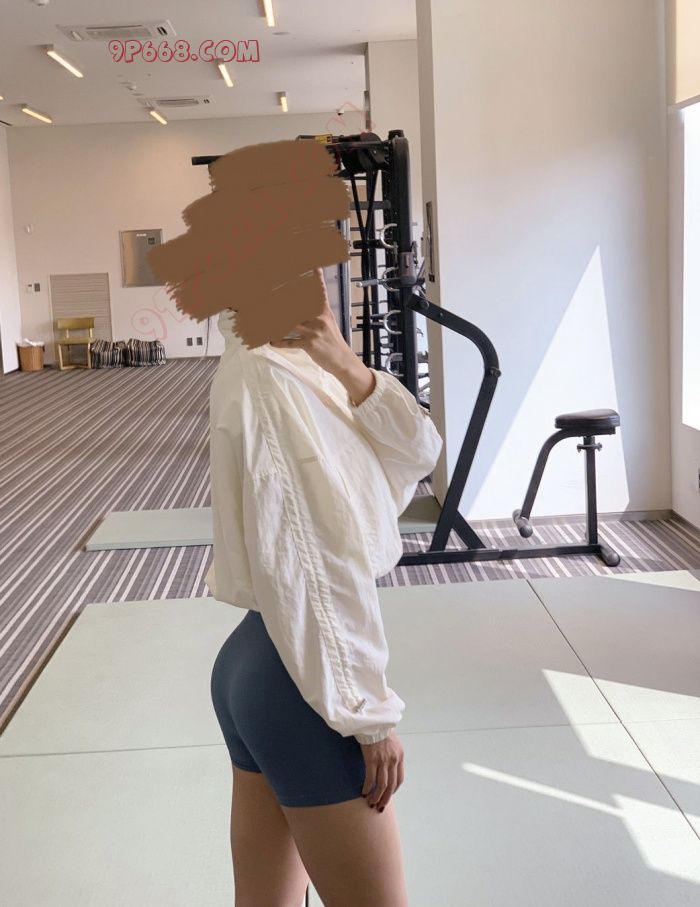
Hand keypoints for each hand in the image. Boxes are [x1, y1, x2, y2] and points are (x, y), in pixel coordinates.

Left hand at [269, 269, 374, 404]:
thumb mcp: (327, 321)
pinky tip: (271, 341)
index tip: (310, 265)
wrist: (342, 360)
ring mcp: (314, 331)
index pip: (318, 289)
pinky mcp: (310, 344)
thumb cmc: (331, 340)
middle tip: (266, 293)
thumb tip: (303, 301)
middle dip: (282, 298)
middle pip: (298, 304)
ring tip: (262, 318)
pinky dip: (280, 342)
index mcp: (323, 310)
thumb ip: (316, 310)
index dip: (314, 277)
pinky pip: (291, 341)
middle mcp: (319, 318)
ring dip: (275, 322)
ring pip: (291, 322)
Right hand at [358, 729, 404, 811]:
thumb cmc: (380, 729)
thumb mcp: (392, 741)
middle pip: (391, 785)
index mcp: (400, 756)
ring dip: (376, 797)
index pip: (399, 779)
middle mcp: (393, 760)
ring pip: (382, 785)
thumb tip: (388, 766)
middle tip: (379, 807)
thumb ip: (392, 754)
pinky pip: (370, 779)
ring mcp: (383, 760)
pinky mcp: (371, 759)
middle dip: (385, 799)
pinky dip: (367, 788)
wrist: (373, 720)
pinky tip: (363, 792)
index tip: (387, 795)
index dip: (393, 790)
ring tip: (370, 802)